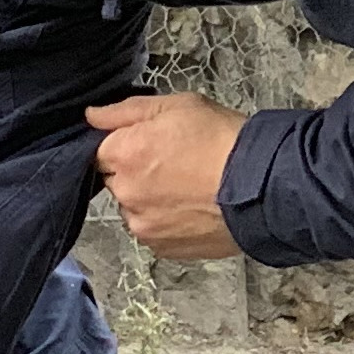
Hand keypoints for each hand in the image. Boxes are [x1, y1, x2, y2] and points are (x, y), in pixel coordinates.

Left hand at [88, 93, 249, 260]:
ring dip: (150, 199)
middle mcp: (125, 192)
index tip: (152, 144)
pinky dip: (166, 221)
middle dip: (136, 172)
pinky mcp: (160, 246)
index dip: (126, 144)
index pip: (101, 150)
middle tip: (175, 163)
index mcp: (124, 153)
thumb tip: (92, 115)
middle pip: (116, 180)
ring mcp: (141, 224)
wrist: (261, 185)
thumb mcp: (178, 106)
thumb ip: (126, 111)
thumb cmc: (223, 141)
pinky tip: (191, 207)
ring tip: (188, 187)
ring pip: (134, 207)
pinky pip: (152, 230)